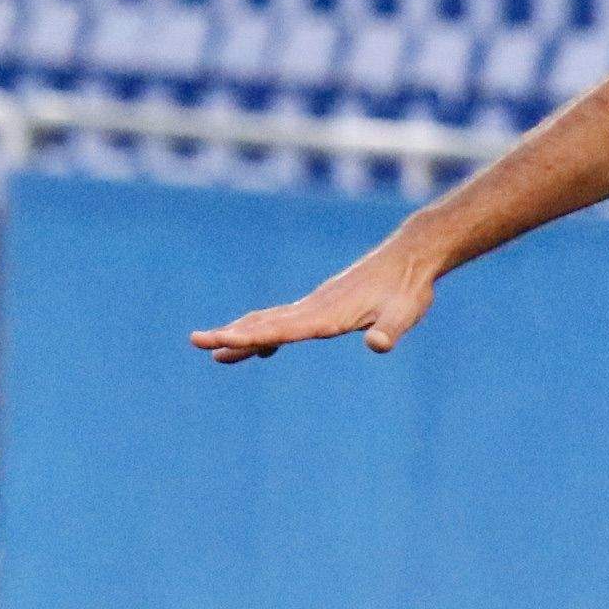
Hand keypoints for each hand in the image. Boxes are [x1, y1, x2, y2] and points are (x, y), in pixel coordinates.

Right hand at [190, 243, 438, 361]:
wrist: (411, 257)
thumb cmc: (409, 289)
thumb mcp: (406, 314)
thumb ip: (390, 331)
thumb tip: (379, 346)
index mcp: (327, 315)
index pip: (280, 329)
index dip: (249, 337)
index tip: (219, 341)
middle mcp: (314, 308)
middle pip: (264, 323)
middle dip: (230, 335)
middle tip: (197, 342)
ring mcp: (316, 305)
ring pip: (271, 320)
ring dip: (243, 334)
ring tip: (216, 352)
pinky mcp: (323, 305)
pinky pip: (286, 320)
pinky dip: (266, 331)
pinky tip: (263, 346)